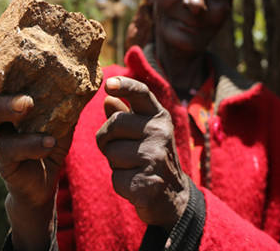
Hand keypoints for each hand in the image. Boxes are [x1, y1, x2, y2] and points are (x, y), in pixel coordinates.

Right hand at [0, 19, 68, 249]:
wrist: (46, 179)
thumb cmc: (50, 134)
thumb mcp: (62, 106)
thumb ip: (70, 85)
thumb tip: (96, 56)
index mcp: (3, 93)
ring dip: (3, 105)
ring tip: (27, 102)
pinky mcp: (2, 162)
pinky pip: (9, 151)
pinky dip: (30, 143)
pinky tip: (49, 140)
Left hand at [96, 77, 190, 231]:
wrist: (173, 196)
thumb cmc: (150, 157)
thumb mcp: (142, 133)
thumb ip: (125, 115)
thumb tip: (108, 97)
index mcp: (159, 117)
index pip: (141, 93)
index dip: (125, 85)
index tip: (108, 84)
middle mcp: (161, 133)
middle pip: (114, 124)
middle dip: (106, 139)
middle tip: (118, 150)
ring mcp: (155, 157)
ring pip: (112, 152)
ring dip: (114, 163)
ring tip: (132, 167)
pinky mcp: (147, 182)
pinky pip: (115, 177)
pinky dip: (120, 183)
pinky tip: (135, 183)